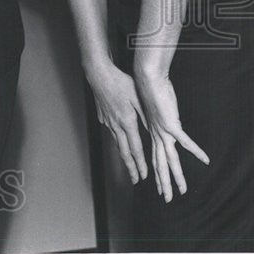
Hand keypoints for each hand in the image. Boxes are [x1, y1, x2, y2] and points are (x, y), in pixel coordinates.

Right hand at [85, 62, 148, 183]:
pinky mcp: (103, 116)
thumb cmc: (120, 82)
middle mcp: (116, 125)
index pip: (135, 148)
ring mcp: (108, 121)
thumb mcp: (138, 98)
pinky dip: (117, 140)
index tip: (144, 176)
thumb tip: (154, 130)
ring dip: (124, 157)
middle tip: (135, 180)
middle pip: (124, 152)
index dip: (140, 164)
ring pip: (117, 143)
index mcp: (127, 122)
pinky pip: (112, 132)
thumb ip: (146, 116)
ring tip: (129, 165)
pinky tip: (120, 140)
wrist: (99, 74)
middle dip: (131, 167)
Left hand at [134, 68, 208, 201]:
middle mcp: (157, 135)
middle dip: (163, 183)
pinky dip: (196, 151)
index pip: (155, 158)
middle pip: (161, 164)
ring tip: (181, 191)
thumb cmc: (149, 90)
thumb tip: (161, 121)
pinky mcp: (171, 124)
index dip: (156, 173)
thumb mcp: (153, 109)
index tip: (157, 185)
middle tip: (166, 199)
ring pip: (171, 160)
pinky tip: (205, 160)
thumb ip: (157, 118)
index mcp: (153, 133)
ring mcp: (164, 131)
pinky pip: (186, 141)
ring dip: (177, 176)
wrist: (146, 79)